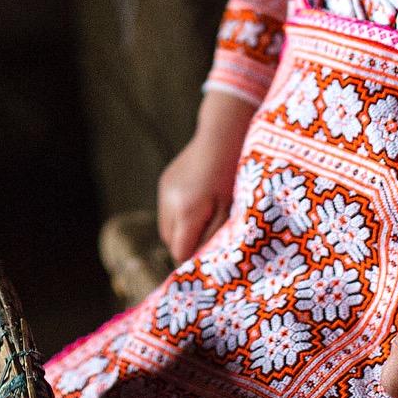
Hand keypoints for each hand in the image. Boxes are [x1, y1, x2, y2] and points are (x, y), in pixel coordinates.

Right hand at [156, 91, 255, 262]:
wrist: (223, 134)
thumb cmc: (233, 174)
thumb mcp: (230, 210)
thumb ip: (213, 238)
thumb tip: (202, 263)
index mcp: (186, 211)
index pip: (179, 252)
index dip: (194, 259)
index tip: (211, 258)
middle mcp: (169, 202)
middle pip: (171, 242)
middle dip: (188, 246)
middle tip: (212, 237)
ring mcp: (164, 191)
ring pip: (168, 228)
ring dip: (183, 231)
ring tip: (207, 219)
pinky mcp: (164, 182)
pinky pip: (168, 211)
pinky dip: (180, 215)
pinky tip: (199, 204)